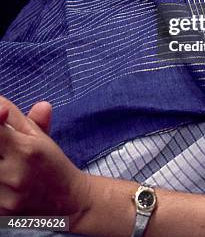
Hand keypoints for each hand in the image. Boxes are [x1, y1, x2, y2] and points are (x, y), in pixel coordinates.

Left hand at [0, 97, 90, 226]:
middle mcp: (14, 173)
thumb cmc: (52, 163)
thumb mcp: (39, 135)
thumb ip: (14, 117)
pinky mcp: (2, 215)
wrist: (69, 201)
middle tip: (4, 148)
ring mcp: (7, 198)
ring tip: (6, 162)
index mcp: (25, 149)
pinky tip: (6, 181)